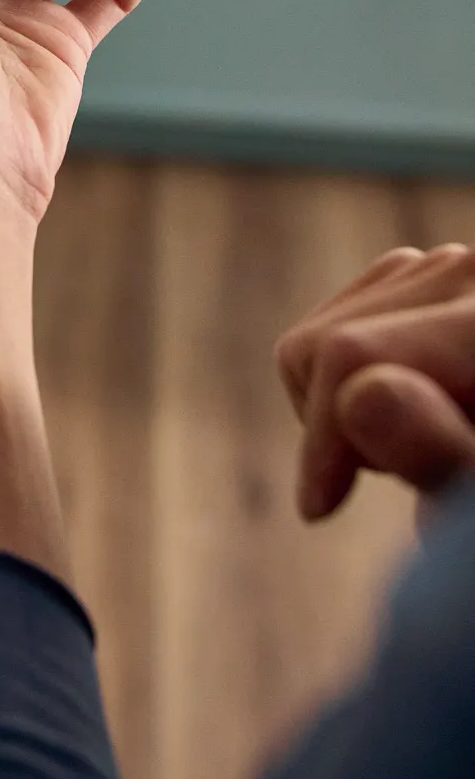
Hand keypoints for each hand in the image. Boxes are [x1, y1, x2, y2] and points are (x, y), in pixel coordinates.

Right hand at [275, 245, 474, 521]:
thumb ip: (446, 455)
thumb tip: (362, 395)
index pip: (351, 354)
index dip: (320, 440)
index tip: (320, 513)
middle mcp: (473, 273)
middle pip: (328, 340)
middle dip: (339, 425)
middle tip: (410, 482)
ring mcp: (451, 266)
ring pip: (324, 329)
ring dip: (347, 404)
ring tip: (430, 450)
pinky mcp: (434, 274)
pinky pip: (343, 318)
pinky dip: (357, 377)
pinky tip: (421, 414)